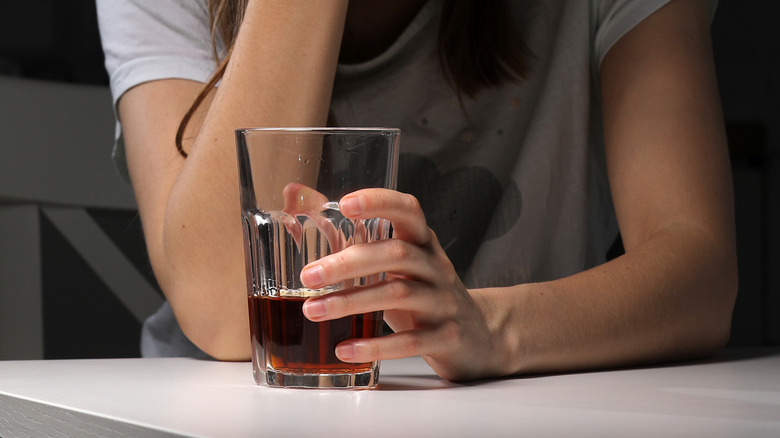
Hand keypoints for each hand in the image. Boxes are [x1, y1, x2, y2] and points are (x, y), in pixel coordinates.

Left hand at [299, 188, 500, 380]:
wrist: (479, 334)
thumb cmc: (423, 293)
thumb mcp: (397, 264)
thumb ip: (352, 236)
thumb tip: (296, 194)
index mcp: (423, 243)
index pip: (409, 210)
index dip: (380, 202)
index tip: (345, 204)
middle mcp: (436, 267)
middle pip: (396, 254)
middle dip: (348, 262)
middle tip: (307, 276)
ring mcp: (444, 302)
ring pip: (398, 294)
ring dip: (350, 302)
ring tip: (312, 310)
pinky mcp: (446, 337)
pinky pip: (410, 341)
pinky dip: (374, 346)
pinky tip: (343, 348)